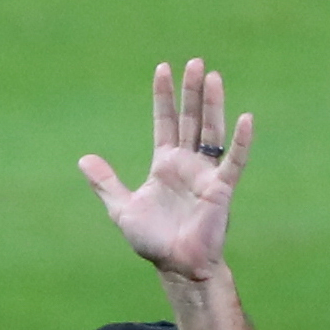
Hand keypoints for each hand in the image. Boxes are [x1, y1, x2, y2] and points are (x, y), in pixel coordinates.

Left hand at [79, 56, 251, 286]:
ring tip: (212, 76)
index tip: (162, 68)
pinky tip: (246, 118)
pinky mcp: (221, 189)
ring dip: (212, 105)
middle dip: (191, 92)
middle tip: (194, 62)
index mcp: (165, 165)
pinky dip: (240, 141)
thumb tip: (84, 159)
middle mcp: (187, 164)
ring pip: (211, 132)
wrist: (177, 267)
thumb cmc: (154, 241)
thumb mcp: (122, 209)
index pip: (165, 122)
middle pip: (191, 119)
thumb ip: (106, 183)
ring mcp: (206, 174)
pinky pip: (234, 161)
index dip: (163, 96)